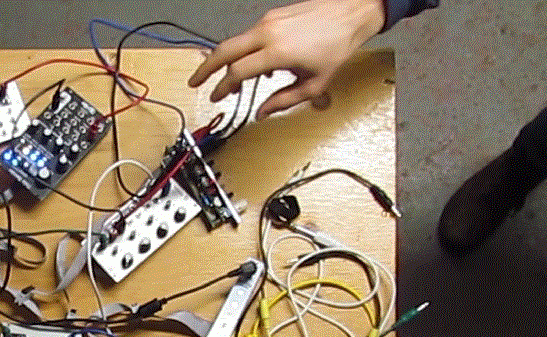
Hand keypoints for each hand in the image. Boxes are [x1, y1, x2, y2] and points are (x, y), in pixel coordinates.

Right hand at [188, 0, 385, 119]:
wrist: (351, 13)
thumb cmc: (338, 44)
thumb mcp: (314, 83)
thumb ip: (283, 101)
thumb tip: (263, 112)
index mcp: (276, 52)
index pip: (236, 73)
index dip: (222, 88)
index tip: (216, 97)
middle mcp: (267, 33)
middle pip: (223, 51)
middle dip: (206, 68)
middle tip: (195, 81)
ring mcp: (268, 21)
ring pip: (235, 42)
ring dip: (227, 61)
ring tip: (230, 79)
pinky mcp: (273, 16)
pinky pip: (250, 35)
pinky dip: (244, 50)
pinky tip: (254, 64)